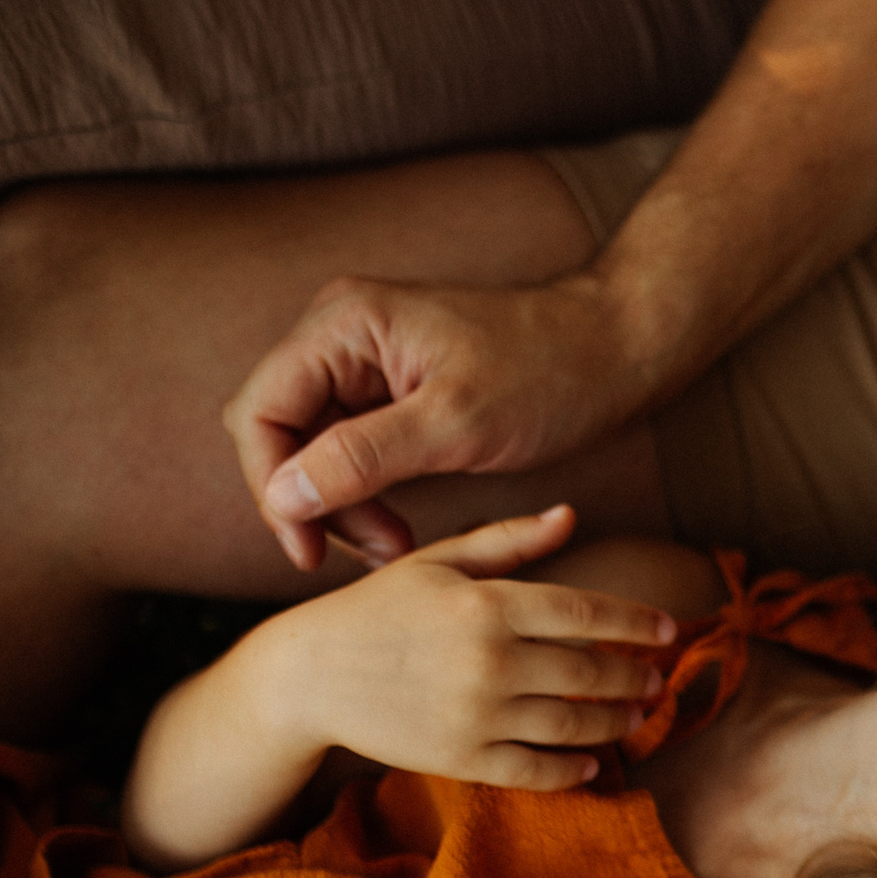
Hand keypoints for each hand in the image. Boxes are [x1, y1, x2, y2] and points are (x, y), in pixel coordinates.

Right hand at [226, 271, 661, 571]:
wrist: (618, 352)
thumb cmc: (550, 374)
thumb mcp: (458, 422)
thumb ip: (365, 455)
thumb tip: (284, 495)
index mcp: (344, 323)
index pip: (258, 411)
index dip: (271, 486)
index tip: (308, 550)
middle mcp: (341, 335)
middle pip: (278, 432)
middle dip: (311, 501)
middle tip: (370, 554)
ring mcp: (364, 363)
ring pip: (313, 450)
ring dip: (342, 506)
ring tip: (396, 550)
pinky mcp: (391, 393)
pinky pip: (350, 453)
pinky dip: (366, 496)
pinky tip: (400, 534)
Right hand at [267, 505, 677, 789]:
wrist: (307, 675)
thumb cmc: (378, 610)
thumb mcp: (438, 561)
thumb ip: (508, 541)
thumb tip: (570, 515)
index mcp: (489, 603)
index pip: (588, 612)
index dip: (637, 622)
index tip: (670, 630)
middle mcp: (490, 659)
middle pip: (590, 671)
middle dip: (634, 676)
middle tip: (656, 679)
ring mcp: (476, 713)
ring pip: (573, 724)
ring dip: (616, 722)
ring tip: (637, 716)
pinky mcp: (459, 759)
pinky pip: (535, 770)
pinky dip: (573, 771)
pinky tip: (592, 765)